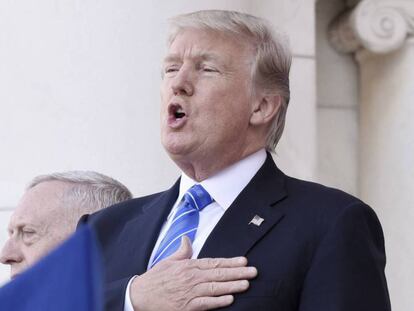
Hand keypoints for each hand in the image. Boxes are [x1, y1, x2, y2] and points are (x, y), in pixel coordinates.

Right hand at [130, 236, 256, 310]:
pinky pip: (205, 304)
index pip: (214, 262)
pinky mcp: (186, 307)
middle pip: (218, 274)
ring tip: (246, 283)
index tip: (244, 261)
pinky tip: (230, 299)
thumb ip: (182, 251)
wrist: (139, 296)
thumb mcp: (167, 261)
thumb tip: (186, 239)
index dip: (230, 262)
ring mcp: (189, 293)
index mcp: (188, 266)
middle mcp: (191, 278)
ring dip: (232, 286)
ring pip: (215, 288)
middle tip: (253, 271)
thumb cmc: (155, 279)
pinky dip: (218, 302)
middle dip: (237, 272)